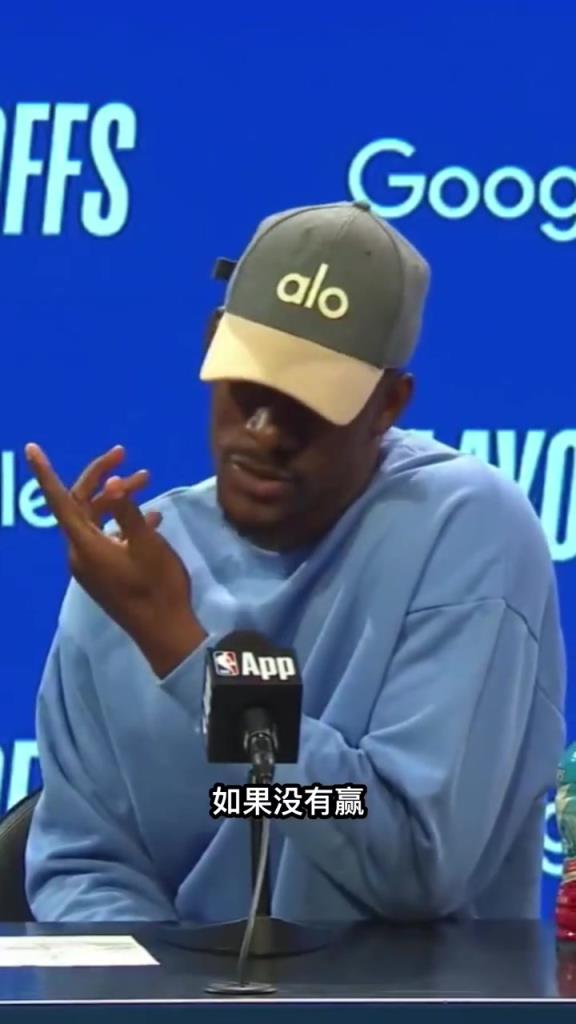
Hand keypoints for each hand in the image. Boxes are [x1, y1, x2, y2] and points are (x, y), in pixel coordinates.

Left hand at [25, 443, 205, 676]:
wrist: (164, 630)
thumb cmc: (157, 585)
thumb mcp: (147, 544)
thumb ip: (128, 512)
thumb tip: (111, 482)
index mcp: (84, 545)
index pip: (59, 501)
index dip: (45, 473)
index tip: (33, 449)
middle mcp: (80, 553)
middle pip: (82, 505)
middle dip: (103, 479)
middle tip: (127, 457)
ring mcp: (92, 565)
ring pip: (97, 520)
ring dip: (118, 499)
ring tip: (147, 481)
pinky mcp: (105, 573)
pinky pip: (107, 537)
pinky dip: (123, 521)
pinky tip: (151, 515)